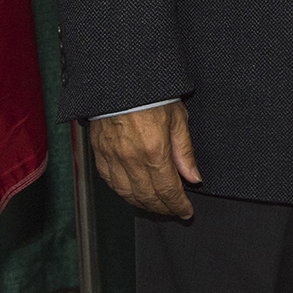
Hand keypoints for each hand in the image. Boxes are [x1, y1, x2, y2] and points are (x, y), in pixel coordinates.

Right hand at [88, 102, 200, 218]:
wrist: (120, 81)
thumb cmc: (151, 95)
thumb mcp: (178, 119)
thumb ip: (184, 152)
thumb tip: (193, 177)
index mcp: (154, 151)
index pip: (168, 190)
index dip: (178, 205)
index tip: (186, 211)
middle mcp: (131, 159)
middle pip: (148, 197)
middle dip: (163, 209)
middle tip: (174, 211)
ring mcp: (113, 159)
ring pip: (128, 194)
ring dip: (143, 204)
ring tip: (157, 206)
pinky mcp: (99, 155)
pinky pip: (111, 183)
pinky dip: (124, 193)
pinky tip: (133, 193)